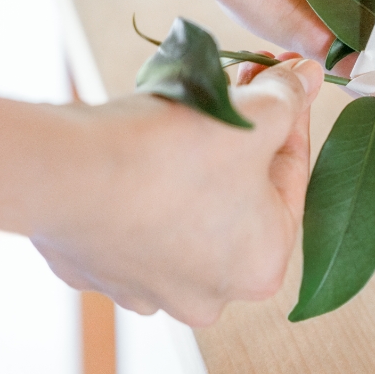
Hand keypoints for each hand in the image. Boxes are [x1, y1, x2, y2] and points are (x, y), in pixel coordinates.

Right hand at [29, 56, 323, 325]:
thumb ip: (291, 97)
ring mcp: (148, 290)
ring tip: (188, 115)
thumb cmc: (176, 155)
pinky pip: (135, 220)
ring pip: (189, 210)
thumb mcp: (258, 115)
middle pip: (241, 198)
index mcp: (263, 267)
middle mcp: (210, 296)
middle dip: (242, 140)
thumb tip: (308, 77)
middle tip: (238, 90)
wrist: (66, 174)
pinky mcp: (98, 271)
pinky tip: (137, 148)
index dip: (290, 120)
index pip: (291, 177)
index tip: (284, 82)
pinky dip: (142, 183)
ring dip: (194, 163)